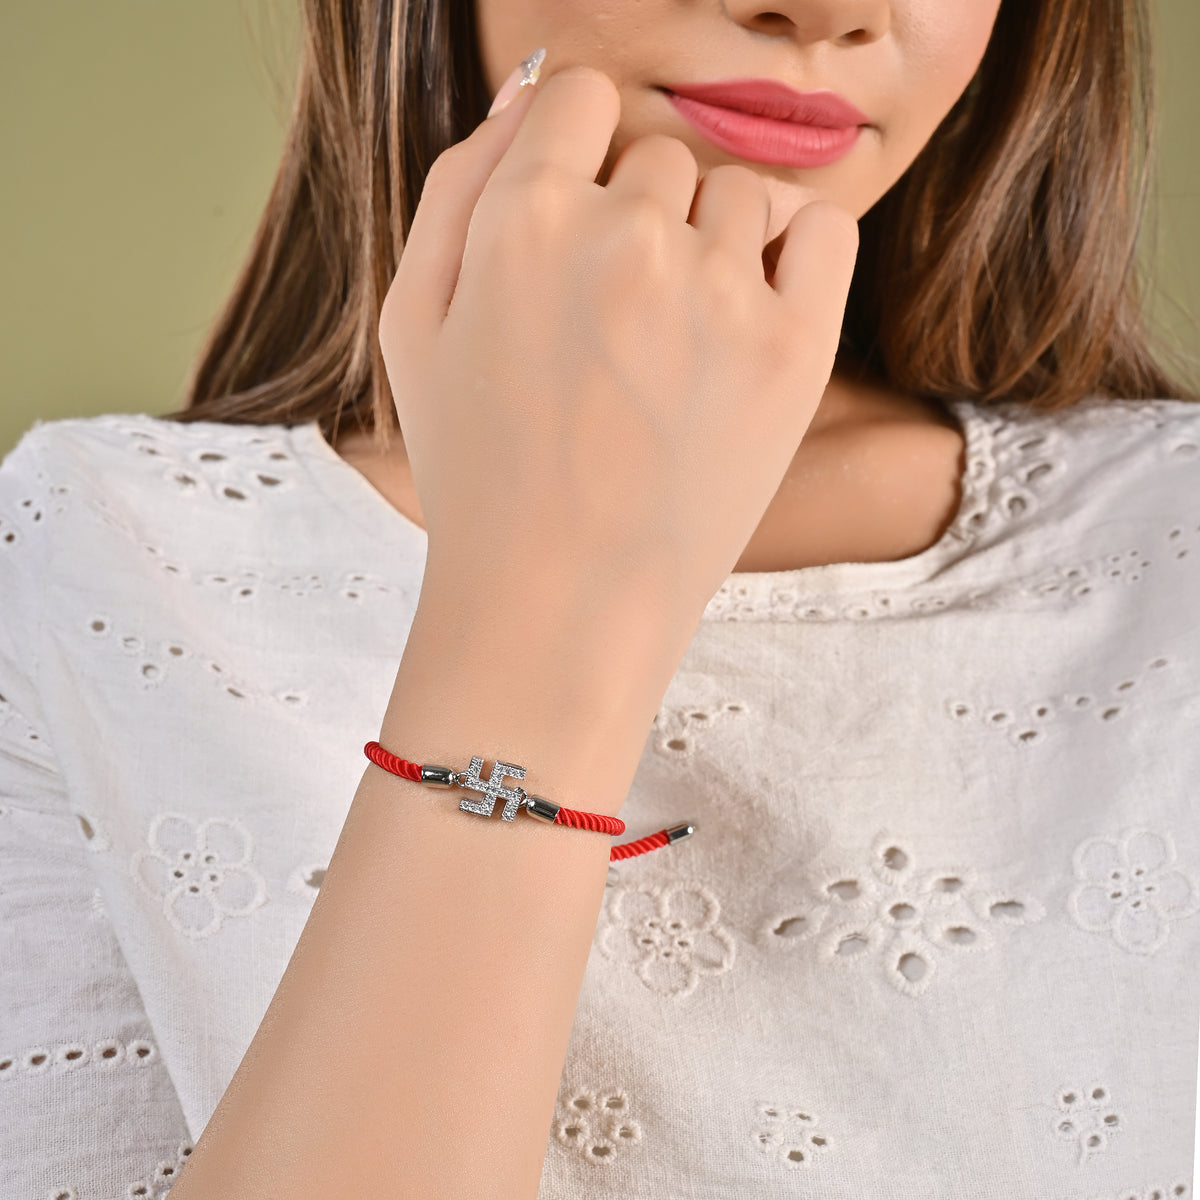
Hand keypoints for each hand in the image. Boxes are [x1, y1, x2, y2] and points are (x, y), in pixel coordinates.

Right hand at [378, 63, 857, 623]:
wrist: (560, 603)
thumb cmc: (478, 472)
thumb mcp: (412, 326)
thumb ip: (455, 187)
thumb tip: (528, 89)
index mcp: (523, 219)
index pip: (579, 97)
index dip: (577, 158)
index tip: (579, 229)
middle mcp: (625, 236)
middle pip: (659, 154)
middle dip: (638, 218)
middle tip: (614, 326)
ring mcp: (717, 292)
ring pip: (737, 192)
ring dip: (709, 245)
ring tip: (671, 346)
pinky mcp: (794, 350)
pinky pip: (821, 230)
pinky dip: (793, 254)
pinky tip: (747, 314)